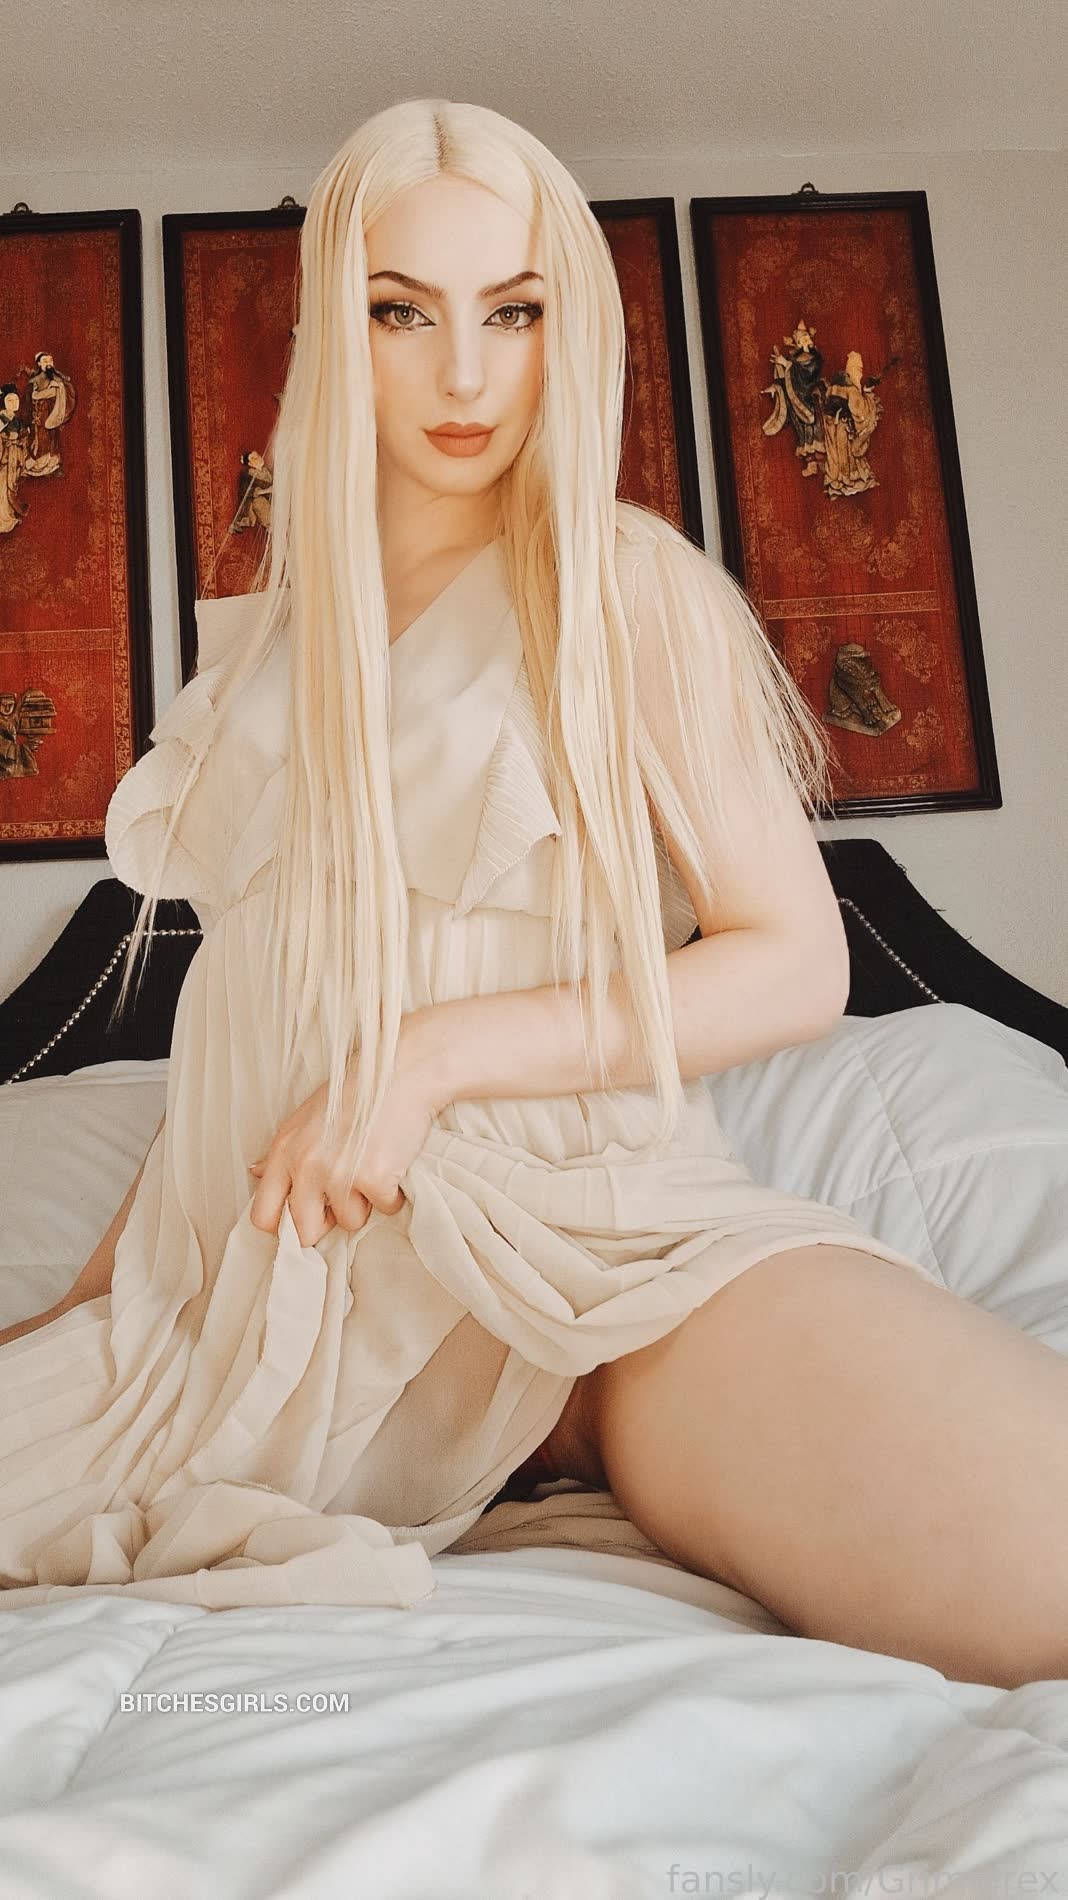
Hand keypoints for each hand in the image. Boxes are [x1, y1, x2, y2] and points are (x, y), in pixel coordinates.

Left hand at [247, 1013, 449, 1247]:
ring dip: (365, 1203)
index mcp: (284, 1152)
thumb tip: (256, 1172)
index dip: (285, 1224)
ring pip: (350, 1222)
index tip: (306, 1217)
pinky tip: (394, 1162)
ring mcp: (340, 1175)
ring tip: (373, 1166)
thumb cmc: (355, 1091)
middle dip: (327, 1222)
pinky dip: (394, 1193)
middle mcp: (306, 1167)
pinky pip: (386, 1209)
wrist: (401, 1070)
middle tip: (345, 1196)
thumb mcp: (305, 1117)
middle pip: (304, 1231)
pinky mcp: (375, 1179)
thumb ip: (281, 1151)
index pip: (263, 1215)